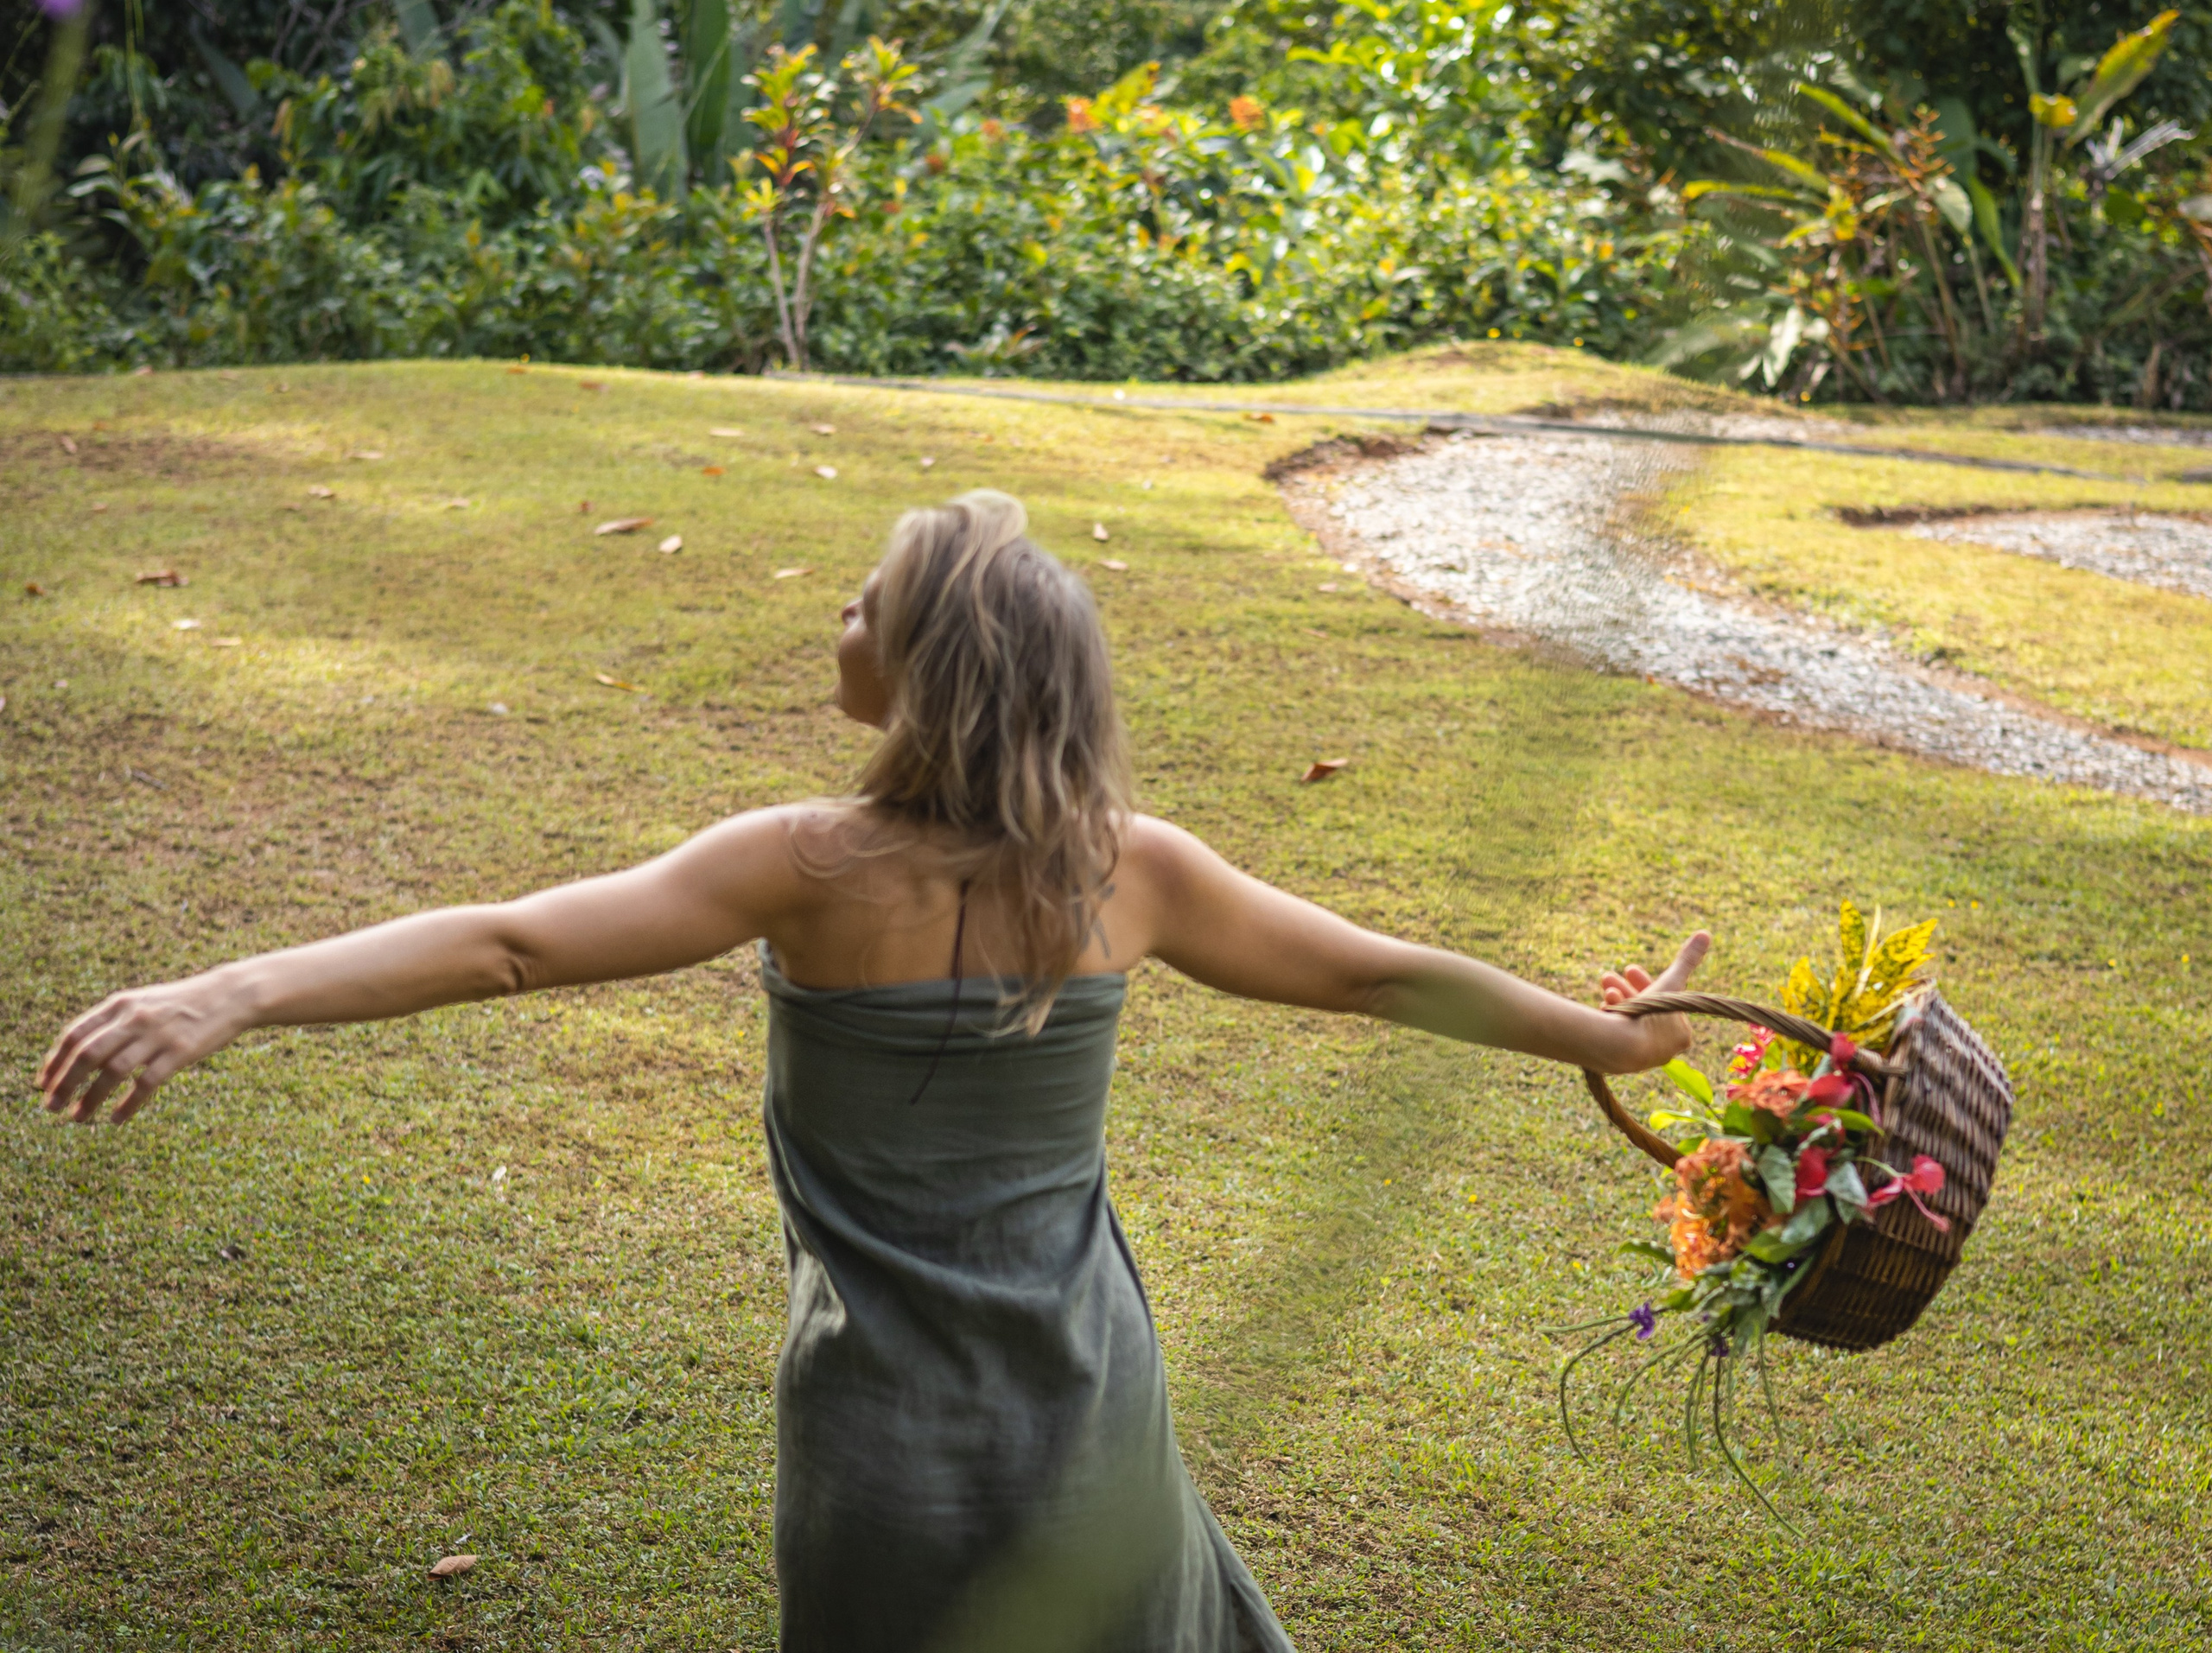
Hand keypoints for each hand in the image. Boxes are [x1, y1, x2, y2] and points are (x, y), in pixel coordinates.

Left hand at [36, 974, 250, 1125]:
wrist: (230, 996)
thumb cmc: (183, 1004)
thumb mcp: (144, 1004)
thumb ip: (114, 1022)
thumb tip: (78, 1053)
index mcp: (122, 1005)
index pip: (75, 1034)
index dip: (55, 1060)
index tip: (43, 1082)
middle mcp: (135, 1018)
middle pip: (88, 1054)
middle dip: (64, 1082)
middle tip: (50, 1106)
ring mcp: (159, 1035)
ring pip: (113, 1071)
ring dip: (90, 1097)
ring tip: (77, 1117)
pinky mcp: (181, 1053)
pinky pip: (147, 1083)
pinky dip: (128, 1104)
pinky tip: (117, 1118)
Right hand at [1592, 930, 1711, 1072]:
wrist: (1619, 1046)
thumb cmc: (1650, 1014)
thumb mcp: (1670, 981)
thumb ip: (1687, 960)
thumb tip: (1705, 933)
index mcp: (1681, 1035)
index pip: (1665, 1004)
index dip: (1646, 983)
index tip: (1629, 969)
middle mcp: (1665, 1051)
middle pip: (1646, 1014)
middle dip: (1626, 991)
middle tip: (1607, 977)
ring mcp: (1642, 1060)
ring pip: (1630, 1024)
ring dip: (1616, 1002)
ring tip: (1604, 990)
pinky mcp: (1621, 1064)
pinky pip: (1617, 1037)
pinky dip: (1610, 1020)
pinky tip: (1600, 1010)